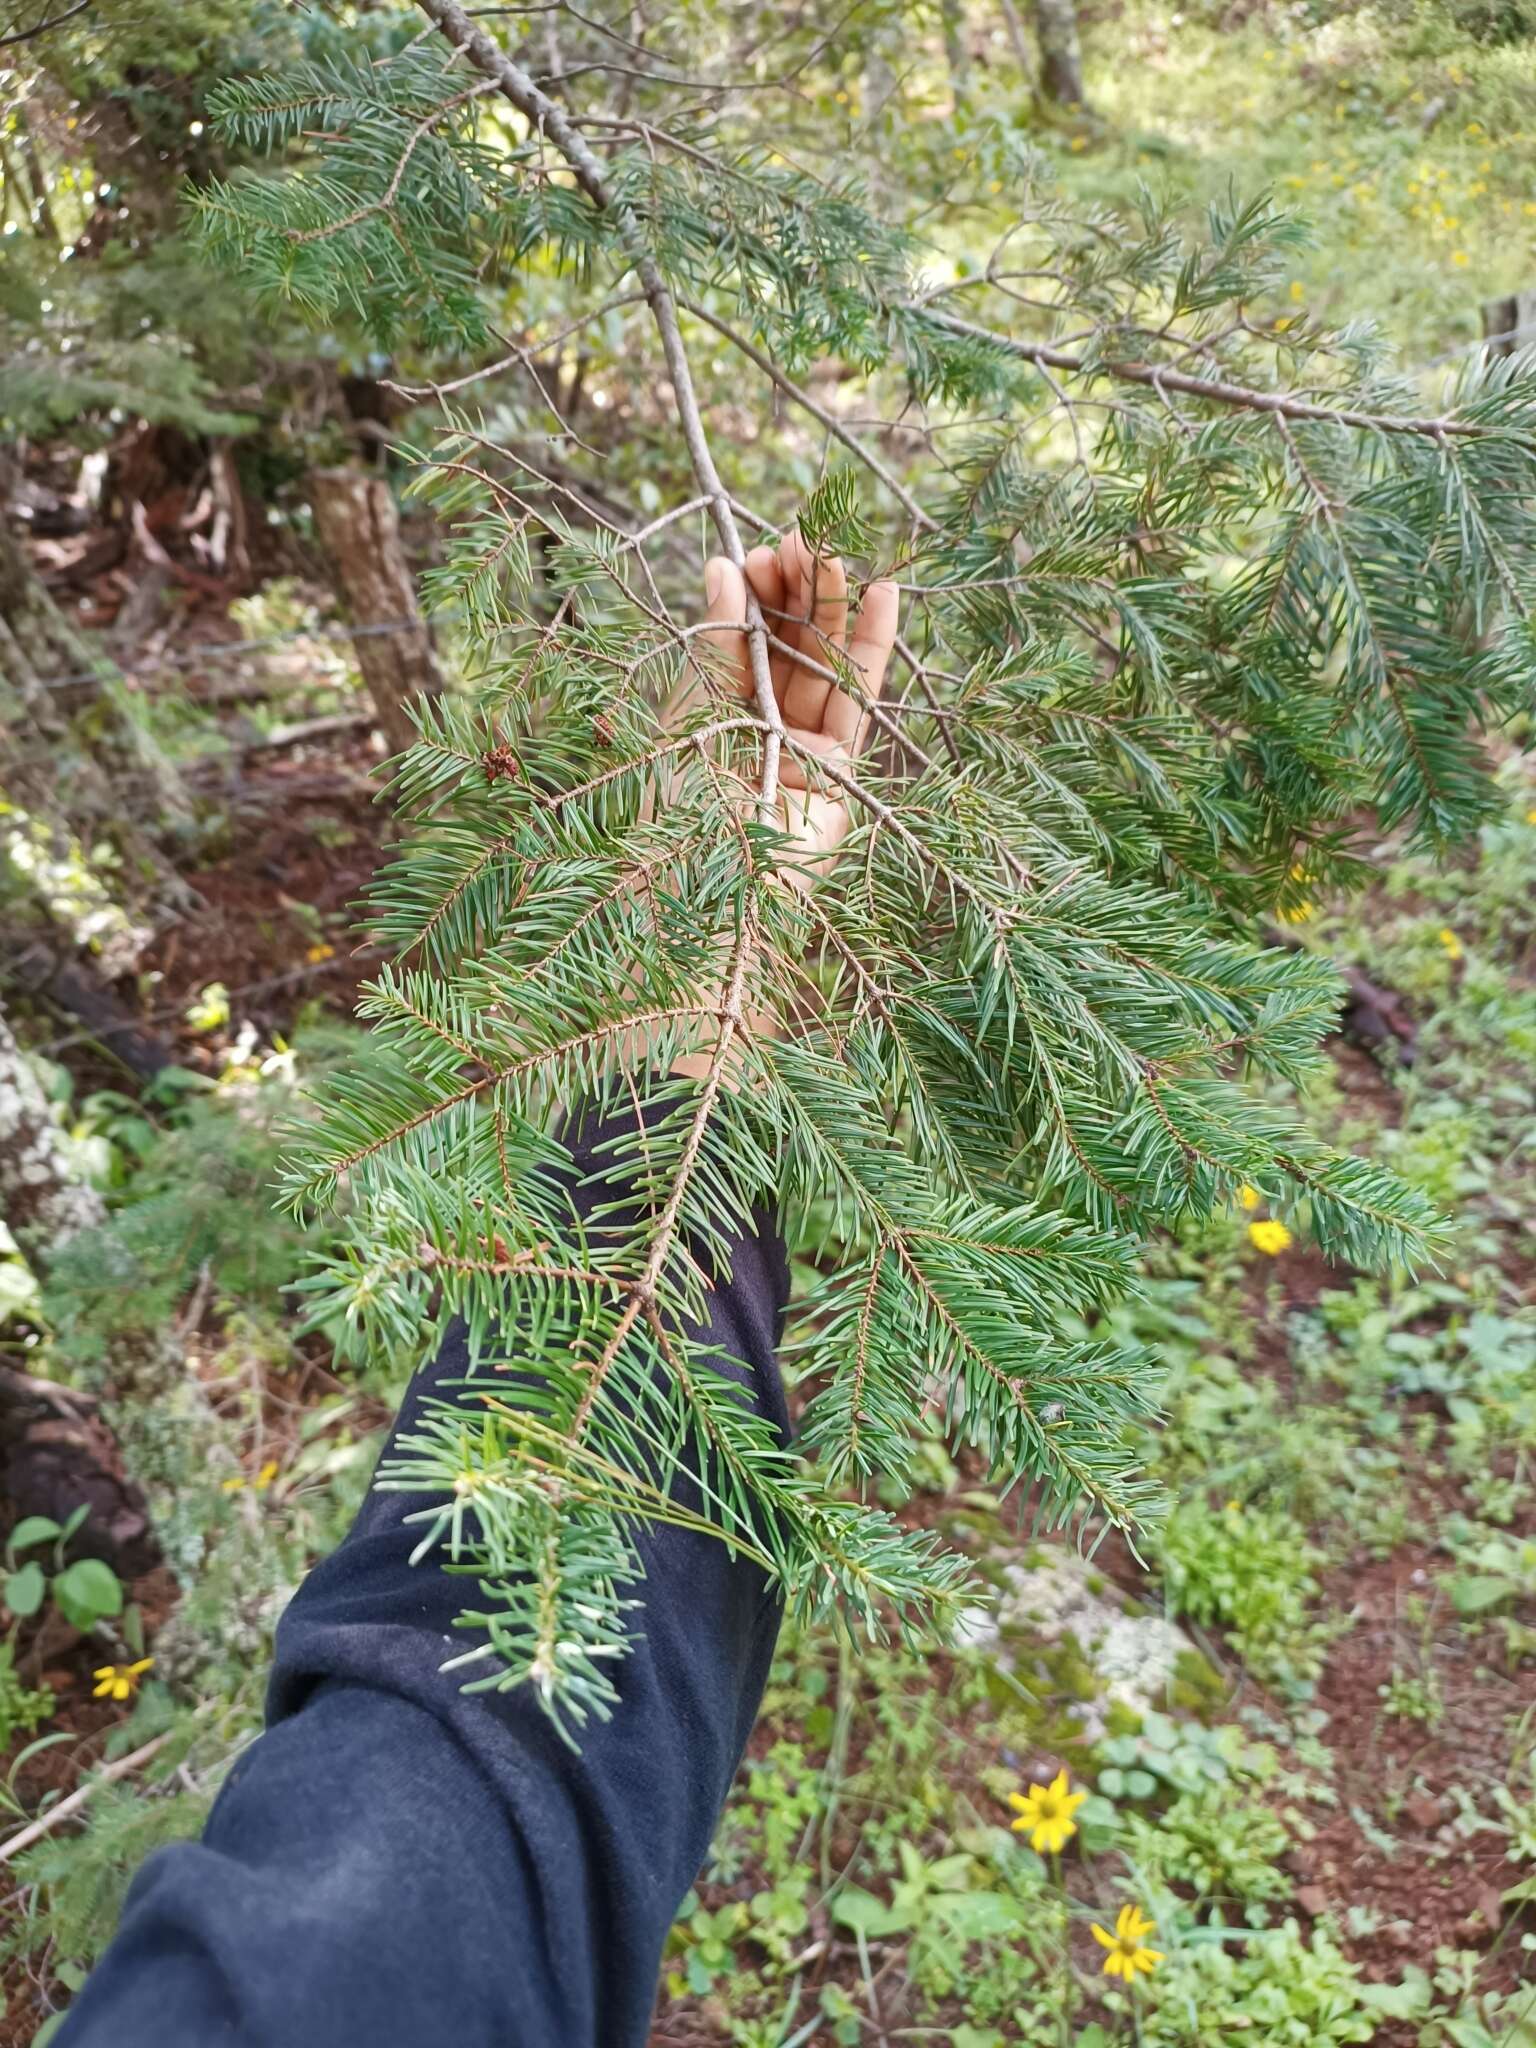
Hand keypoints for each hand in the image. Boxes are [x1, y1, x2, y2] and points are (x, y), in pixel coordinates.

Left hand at [694, 531, 898, 884]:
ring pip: (824, 665)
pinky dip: (873, 648)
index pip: (742, 642)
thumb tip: (725, 568)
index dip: (755, 594)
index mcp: (711, 718)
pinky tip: (883, 593)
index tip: (757, 550)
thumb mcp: (688, 717)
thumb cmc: (674, 817)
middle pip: (786, 647)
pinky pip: (859, 701)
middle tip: (804, 535)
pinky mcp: (844, 775)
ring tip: (836, 548)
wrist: (701, 902)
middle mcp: (759, 731)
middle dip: (797, 590)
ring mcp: (804, 752)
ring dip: (834, 605)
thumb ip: (714, 646)